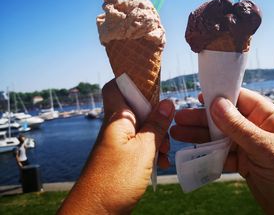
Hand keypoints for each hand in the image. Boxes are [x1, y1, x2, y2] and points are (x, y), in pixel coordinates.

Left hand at [58, 80, 174, 213]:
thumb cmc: (116, 180)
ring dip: (157, 138)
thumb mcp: (144, 150)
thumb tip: (168, 103)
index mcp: (117, 118)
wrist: (95, 213)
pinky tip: (160, 163)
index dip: (132, 81)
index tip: (153, 85)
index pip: (116, 87)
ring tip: (164, 154)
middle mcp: (115, 127)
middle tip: (166, 133)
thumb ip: (157, 125)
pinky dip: (151, 151)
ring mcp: (117, 142)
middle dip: (156, 118)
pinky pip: (139, 146)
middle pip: (137, 109)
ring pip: (141, 128)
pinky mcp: (121, 157)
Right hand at [171, 88, 273, 213]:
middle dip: (202, 118)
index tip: (199, 95)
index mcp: (267, 117)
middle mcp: (256, 129)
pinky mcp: (243, 163)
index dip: (220, 95)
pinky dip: (207, 154)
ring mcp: (249, 146)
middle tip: (179, 117)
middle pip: (224, 118)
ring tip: (178, 132)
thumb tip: (217, 103)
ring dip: (200, 135)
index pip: (241, 98)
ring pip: (220, 136)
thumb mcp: (266, 148)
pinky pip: (221, 155)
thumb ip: (240, 127)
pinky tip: (192, 152)